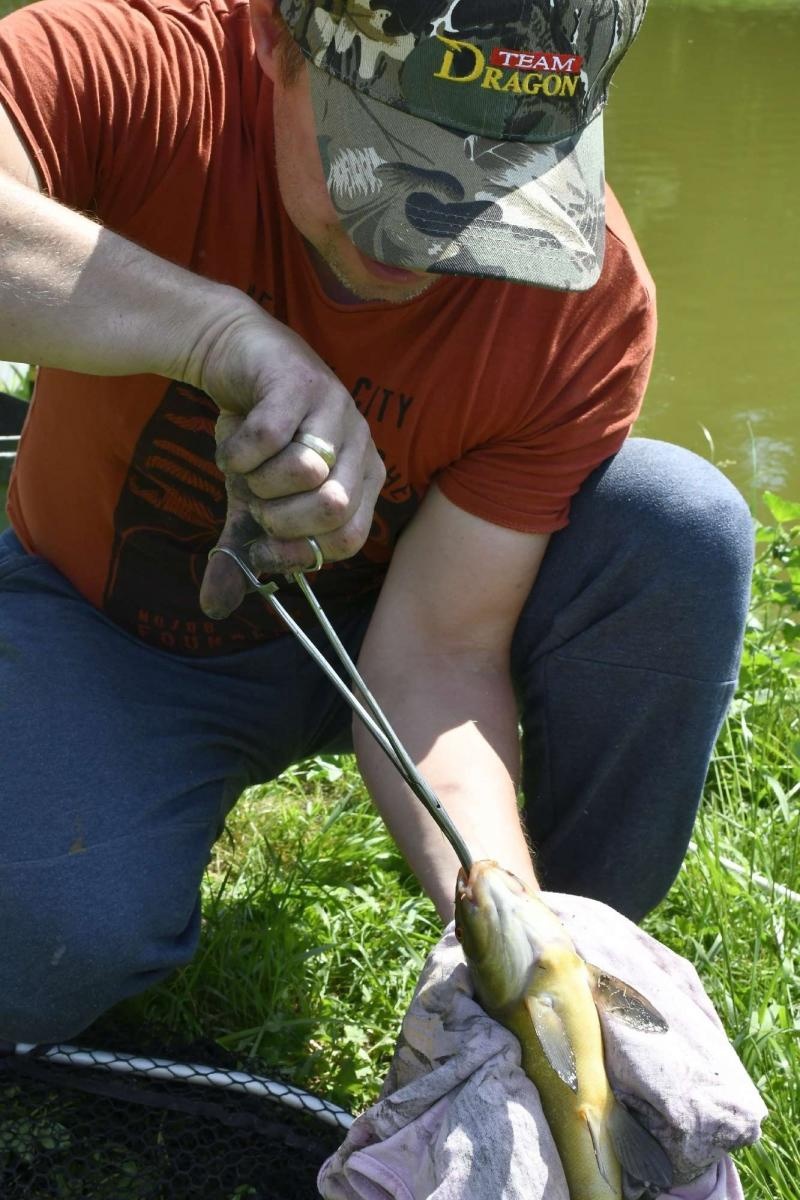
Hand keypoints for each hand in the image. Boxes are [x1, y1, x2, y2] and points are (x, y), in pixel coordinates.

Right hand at [185, 301, 384, 617]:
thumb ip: (240, 553)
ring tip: (248, 463)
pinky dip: (237, 450)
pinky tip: (232, 439)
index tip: (262, 542)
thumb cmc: (257, 438)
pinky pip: (269, 436)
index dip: (297, 552)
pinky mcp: (301, 379)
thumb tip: (215, 608)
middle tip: (256, 497)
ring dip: (258, 478)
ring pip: (303, 471)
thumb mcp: (248, 503)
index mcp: (365, 478)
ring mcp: (337, 407)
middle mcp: (362, 442)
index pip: (348, 541)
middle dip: (277, 515)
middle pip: (332, 509)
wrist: (233, 358)